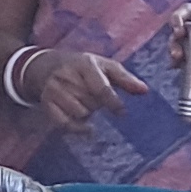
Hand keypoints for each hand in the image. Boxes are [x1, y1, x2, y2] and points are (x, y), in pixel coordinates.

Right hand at [18, 45, 148, 130]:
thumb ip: (125, 78)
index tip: (122, 112)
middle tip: (95, 99)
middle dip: (98, 105)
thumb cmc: (83, 67)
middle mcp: (67, 76)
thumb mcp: (105, 66)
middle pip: (91, 103)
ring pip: (79, 113)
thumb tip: (144, 91)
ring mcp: (54, 89)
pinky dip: (77, 127)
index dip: (113, 103)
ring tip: (85, 104)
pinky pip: (64, 123)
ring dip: (87, 113)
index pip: (101, 88)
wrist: (46, 65)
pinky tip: (85, 127)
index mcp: (85, 64)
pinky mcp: (46, 102)